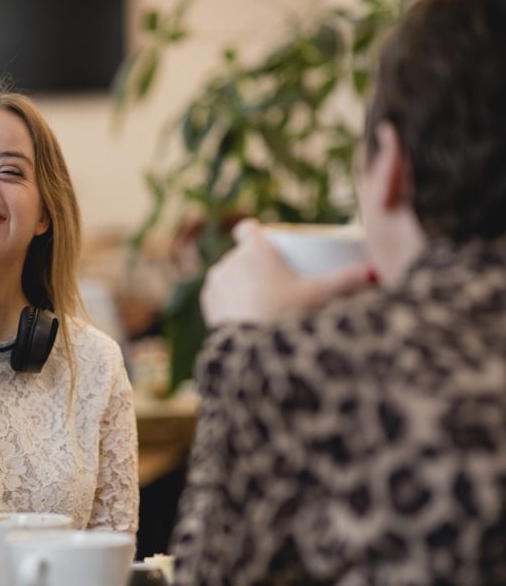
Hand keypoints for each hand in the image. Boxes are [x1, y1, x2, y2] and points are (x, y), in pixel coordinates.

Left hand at [201, 219, 372, 325]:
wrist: (252, 356)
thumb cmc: (287, 318)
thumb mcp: (320, 295)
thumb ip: (349, 280)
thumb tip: (377, 271)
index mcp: (253, 251)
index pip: (247, 229)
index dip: (254, 232)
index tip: (265, 241)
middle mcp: (229, 262)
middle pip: (240, 254)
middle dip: (253, 263)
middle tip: (274, 278)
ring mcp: (215, 283)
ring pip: (228, 273)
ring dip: (239, 280)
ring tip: (258, 294)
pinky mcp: (208, 304)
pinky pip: (218, 294)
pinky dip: (229, 298)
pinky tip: (238, 304)